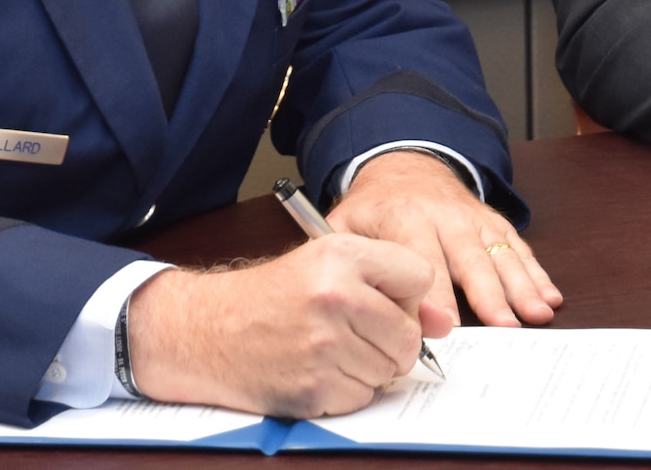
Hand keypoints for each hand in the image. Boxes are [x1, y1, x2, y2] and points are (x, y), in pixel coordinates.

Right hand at [126, 233, 451, 416]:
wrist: (207, 330)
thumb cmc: (273, 296)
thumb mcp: (328, 264)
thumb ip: (390, 284)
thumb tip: (443, 323)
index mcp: (342, 255)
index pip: (420, 277)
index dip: (403, 294)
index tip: (378, 297)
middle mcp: (335, 296)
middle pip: (409, 334)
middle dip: (391, 340)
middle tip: (353, 331)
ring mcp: (324, 346)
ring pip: (389, 370)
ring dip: (369, 368)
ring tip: (330, 348)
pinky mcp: (315, 388)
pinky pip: (363, 396)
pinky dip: (347, 390)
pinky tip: (317, 369)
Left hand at [328, 149, 562, 326]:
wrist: (406, 165)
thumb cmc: (374, 207)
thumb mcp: (346, 224)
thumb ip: (349, 260)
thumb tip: (353, 306)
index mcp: (406, 218)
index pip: (423, 259)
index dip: (436, 295)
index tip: (448, 325)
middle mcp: (446, 217)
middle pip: (470, 259)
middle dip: (489, 295)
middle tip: (503, 327)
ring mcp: (475, 220)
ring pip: (501, 254)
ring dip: (521, 286)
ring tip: (536, 314)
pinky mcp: (494, 223)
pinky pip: (518, 248)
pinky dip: (537, 273)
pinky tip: (549, 297)